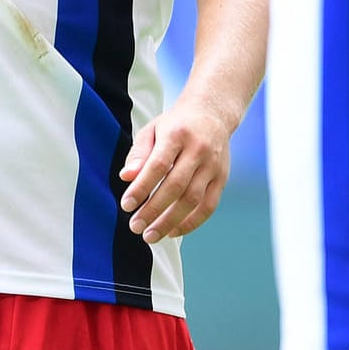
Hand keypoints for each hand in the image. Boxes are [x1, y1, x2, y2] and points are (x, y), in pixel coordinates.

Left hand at [118, 96, 235, 242]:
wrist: (212, 114)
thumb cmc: (174, 125)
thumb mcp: (152, 130)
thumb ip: (138, 153)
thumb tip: (126, 177)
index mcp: (177, 134)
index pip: (158, 165)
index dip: (141, 187)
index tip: (126, 205)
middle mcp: (198, 150)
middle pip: (175, 186)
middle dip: (153, 210)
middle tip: (135, 227)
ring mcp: (213, 165)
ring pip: (192, 200)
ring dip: (170, 221)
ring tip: (150, 235)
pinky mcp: (222, 178)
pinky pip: (208, 206)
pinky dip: (191, 223)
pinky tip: (172, 232)